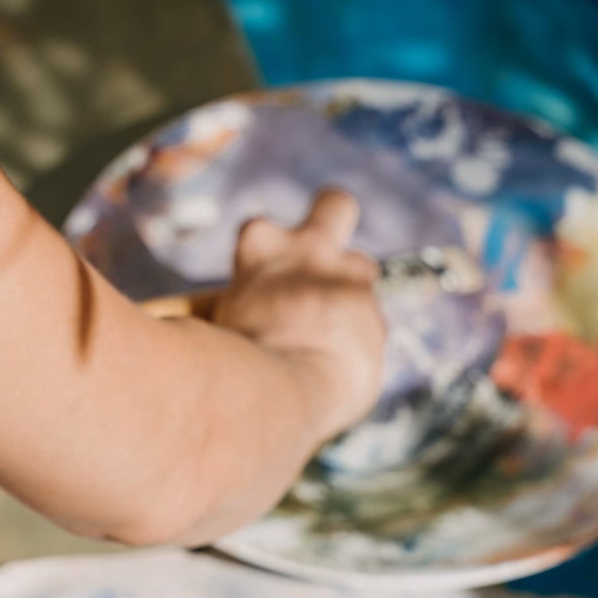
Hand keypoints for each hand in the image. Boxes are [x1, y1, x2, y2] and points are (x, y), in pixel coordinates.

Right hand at [212, 189, 384, 446]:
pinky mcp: (373, 312)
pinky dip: (360, 340)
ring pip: (362, 267)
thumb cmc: (234, 361)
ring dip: (350, 291)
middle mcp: (308, 249)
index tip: (265, 279)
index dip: (268, 254)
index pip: (261, 229)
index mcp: (259, 245)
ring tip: (332, 329)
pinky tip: (340, 365)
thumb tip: (259, 317)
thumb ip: (251, 301)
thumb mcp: (223, 317)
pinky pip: (370, 323)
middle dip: (335, 219)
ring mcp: (345, 277)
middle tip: (324, 251)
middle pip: (336, 204)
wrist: (275, 393)